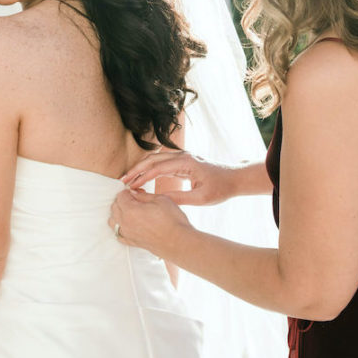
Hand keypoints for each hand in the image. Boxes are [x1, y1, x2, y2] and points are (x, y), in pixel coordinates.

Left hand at [109, 188, 191, 257]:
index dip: (128, 191)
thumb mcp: (160, 199)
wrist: (179, 242)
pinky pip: (118, 233)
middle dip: (122, 200)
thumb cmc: (172, 220)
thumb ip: (144, 196)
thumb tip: (134, 194)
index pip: (120, 196)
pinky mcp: (132, 242)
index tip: (137, 192)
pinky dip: (120, 227)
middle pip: (114, 207)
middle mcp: (125, 223)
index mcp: (130, 210)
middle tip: (135, 199)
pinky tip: (129, 224)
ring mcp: (127, 234)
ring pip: (113, 221)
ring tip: (131, 211)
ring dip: (118, 213)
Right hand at [122, 151, 236, 205]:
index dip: (141, 178)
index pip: (157, 168)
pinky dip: (150, 170)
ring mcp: (182, 158)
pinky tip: (143, 179)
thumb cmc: (221, 188)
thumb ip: (179, 198)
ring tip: (128, 180)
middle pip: (152, 159)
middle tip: (122, 181)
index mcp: (185, 162)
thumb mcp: (200, 198)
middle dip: (136, 170)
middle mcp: (182, 156)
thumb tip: (159, 200)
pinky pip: (162, 164)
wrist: (234, 179)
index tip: (129, 187)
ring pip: (155, 160)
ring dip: (141, 169)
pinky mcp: (183, 162)